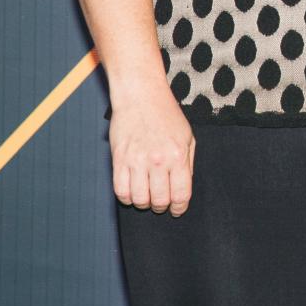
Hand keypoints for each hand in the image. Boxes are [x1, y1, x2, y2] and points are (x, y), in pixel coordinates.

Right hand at [109, 89, 195, 215]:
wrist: (141, 96)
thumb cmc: (166, 115)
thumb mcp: (187, 137)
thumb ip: (187, 164)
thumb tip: (182, 188)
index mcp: (177, 156)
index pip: (181, 194)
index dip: (179, 207)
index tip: (177, 210)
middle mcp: (157, 161)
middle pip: (160, 200)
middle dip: (161, 206)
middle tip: (161, 203)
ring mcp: (136, 161)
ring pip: (139, 199)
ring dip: (144, 203)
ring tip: (147, 196)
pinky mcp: (119, 159)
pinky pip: (120, 190)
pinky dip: (126, 197)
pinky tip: (133, 191)